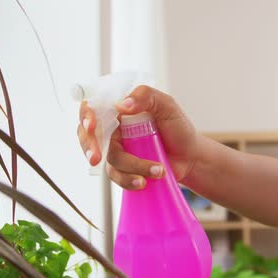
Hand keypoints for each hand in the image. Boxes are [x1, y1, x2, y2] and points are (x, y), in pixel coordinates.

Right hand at [77, 85, 202, 189]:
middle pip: (87, 134)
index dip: (86, 115)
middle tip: (96, 157)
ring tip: (157, 170)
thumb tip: (122, 105)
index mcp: (120, 109)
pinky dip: (130, 180)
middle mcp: (114, 128)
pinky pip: (116, 176)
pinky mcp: (123, 168)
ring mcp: (117, 149)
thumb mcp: (167, 105)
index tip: (91, 126)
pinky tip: (145, 181)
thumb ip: (146, 96)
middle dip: (90, 146)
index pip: (93, 106)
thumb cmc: (178, 127)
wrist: (191, 156)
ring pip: (108, 158)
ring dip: (132, 166)